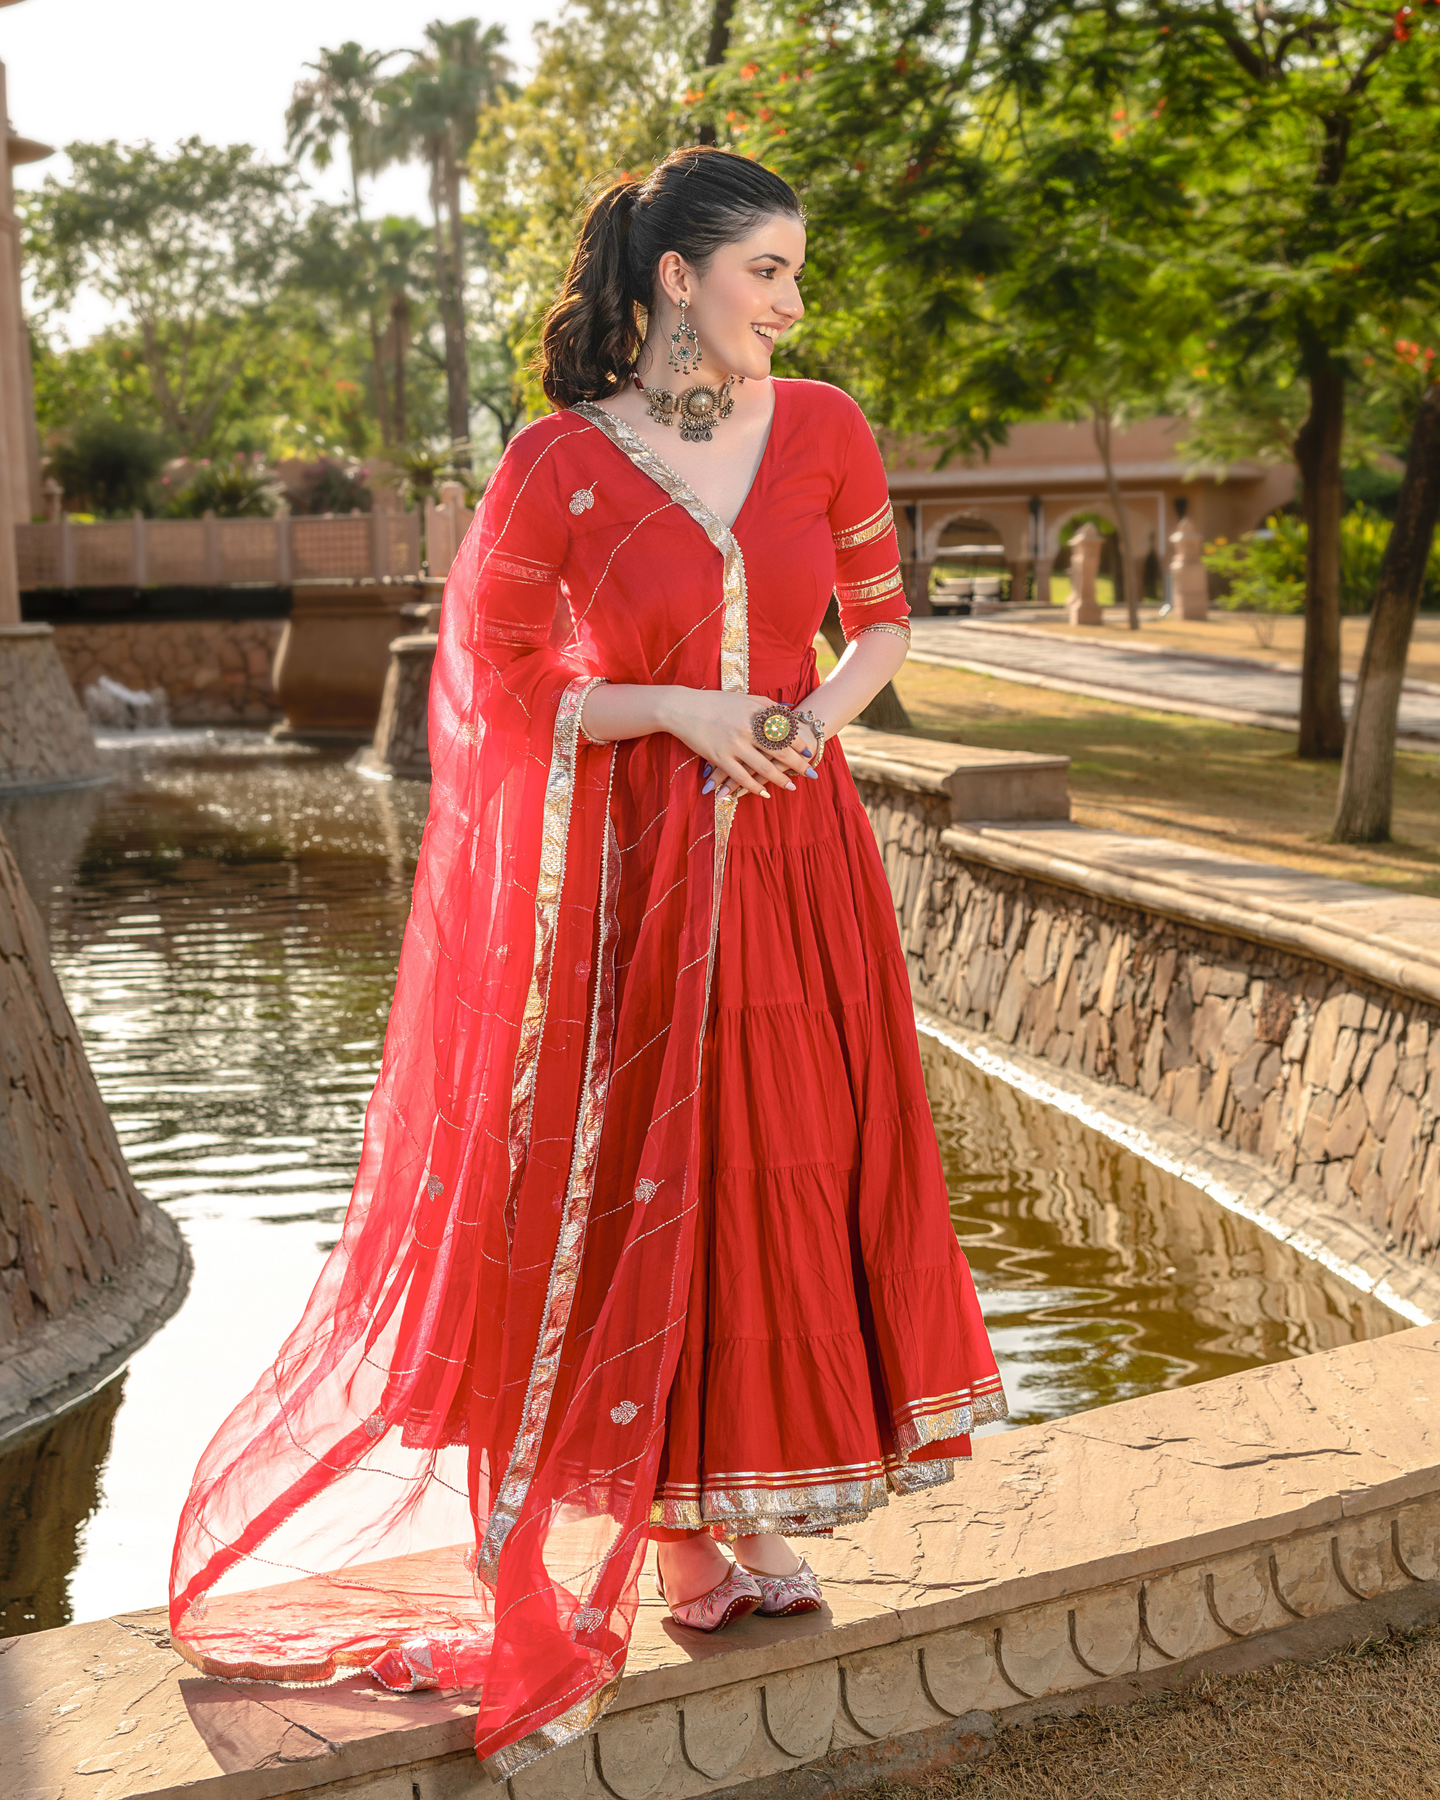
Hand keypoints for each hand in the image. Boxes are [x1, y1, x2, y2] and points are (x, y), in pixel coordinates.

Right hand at [661, 689, 818, 799]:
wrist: (683, 707)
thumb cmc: (715, 701)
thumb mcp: (744, 697)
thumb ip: (767, 704)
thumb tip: (790, 711)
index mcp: (754, 712)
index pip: (784, 730)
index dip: (799, 743)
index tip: (809, 752)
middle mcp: (747, 728)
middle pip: (780, 750)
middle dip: (798, 764)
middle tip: (811, 774)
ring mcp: (734, 744)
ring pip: (763, 767)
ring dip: (780, 779)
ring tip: (792, 787)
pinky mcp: (719, 757)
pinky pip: (742, 776)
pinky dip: (755, 787)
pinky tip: (765, 793)